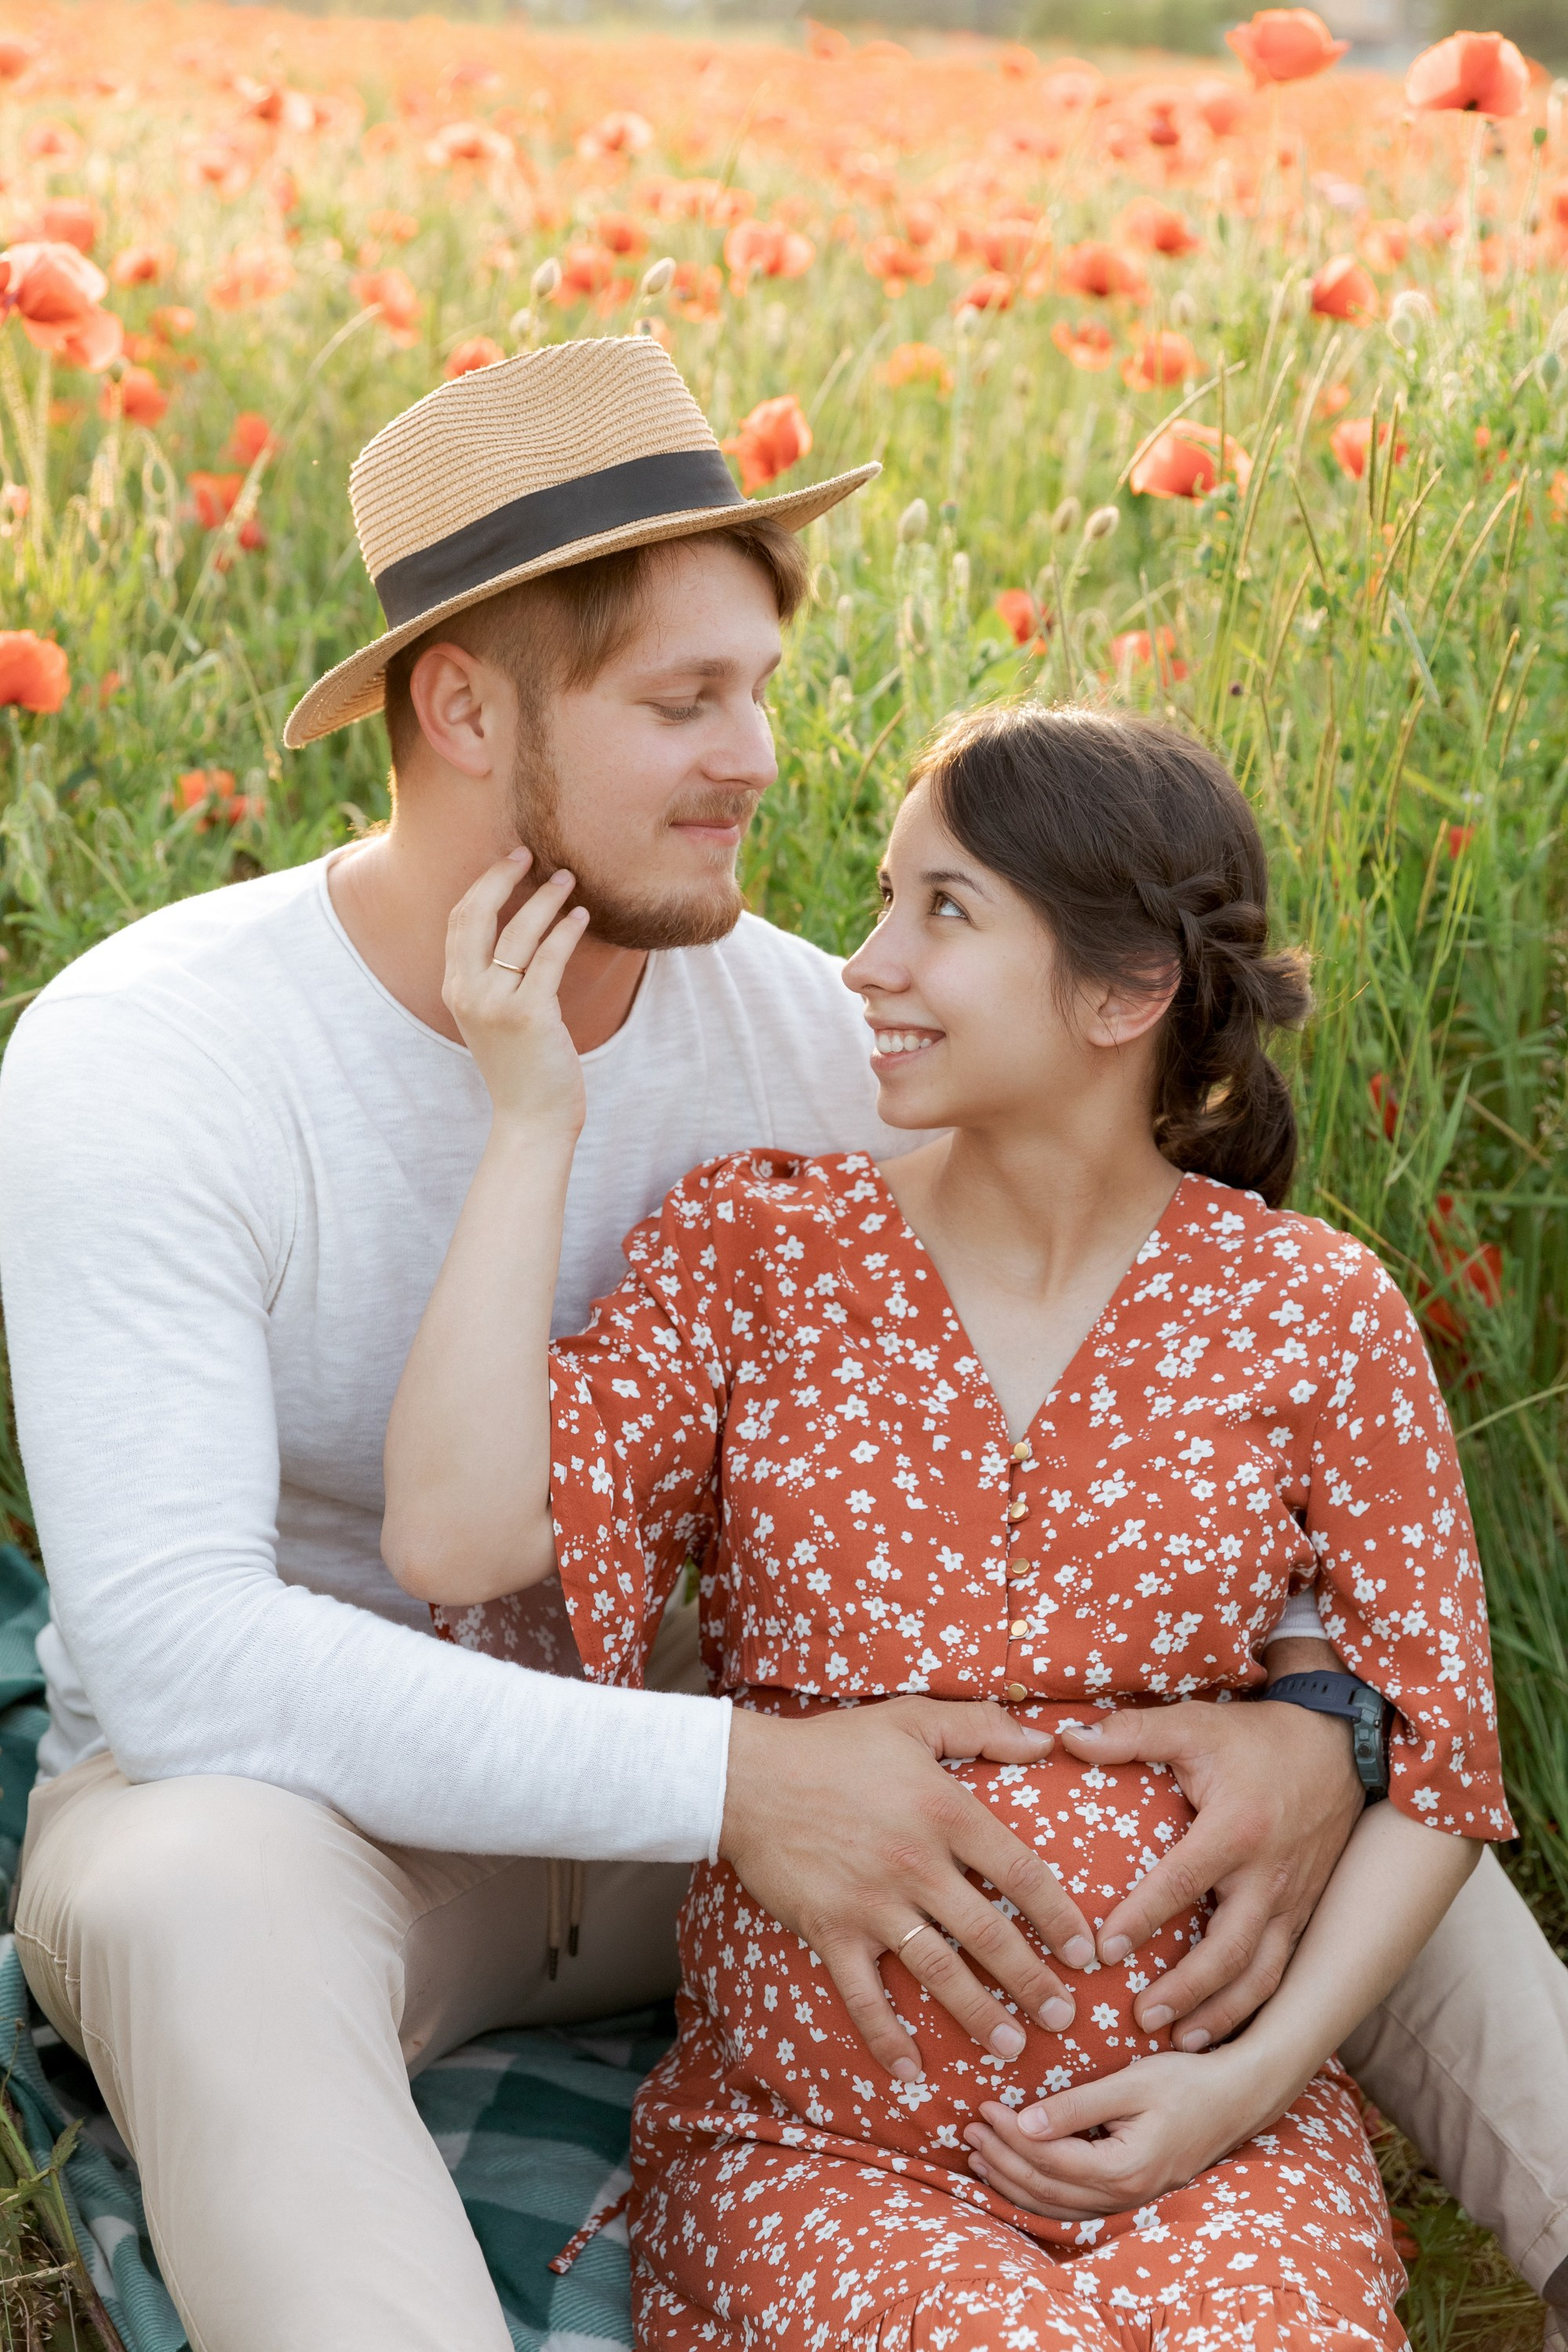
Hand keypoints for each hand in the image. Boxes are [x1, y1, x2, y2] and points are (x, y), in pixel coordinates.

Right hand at [443, 850, 589, 1132]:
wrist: (531, 1119)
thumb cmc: (522, 1067)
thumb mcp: (495, 1017)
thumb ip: (495, 978)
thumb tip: (523, 930)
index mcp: (455, 988)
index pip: (460, 919)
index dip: (484, 883)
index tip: (511, 860)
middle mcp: (467, 992)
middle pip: (477, 914)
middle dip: (503, 876)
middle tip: (533, 854)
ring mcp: (494, 1003)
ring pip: (518, 932)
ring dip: (545, 899)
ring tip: (569, 880)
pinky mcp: (528, 1014)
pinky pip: (549, 958)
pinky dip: (566, 931)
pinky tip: (581, 917)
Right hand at [721, 1699, 1097, 2080]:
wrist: (748, 1777)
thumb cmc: (834, 1746)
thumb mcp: (912, 1718)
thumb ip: (982, 1725)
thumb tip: (1044, 1740)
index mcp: (945, 1811)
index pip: (1021, 1873)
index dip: (1060, 1917)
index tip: (1086, 1951)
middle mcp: (916, 1864)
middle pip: (990, 1936)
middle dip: (1032, 1983)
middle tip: (1064, 2018)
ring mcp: (872, 1904)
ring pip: (939, 1972)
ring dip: (979, 2016)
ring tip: (1011, 2048)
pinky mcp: (830, 1931)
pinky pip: (863, 1995)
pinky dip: (886, 2037)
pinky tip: (911, 2071)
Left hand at [963, 2046, 1272, 2219]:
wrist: (1236, 2099)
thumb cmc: (1186, 2083)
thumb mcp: (1131, 2084)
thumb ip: (1076, 2106)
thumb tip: (1024, 2123)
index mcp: (1124, 2168)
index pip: (1049, 2158)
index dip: (1010, 2136)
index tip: (983, 2108)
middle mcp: (1123, 2195)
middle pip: (1046, 2187)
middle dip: (1002, 2160)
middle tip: (968, 2131)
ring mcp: (1127, 2201)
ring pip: (1056, 2205)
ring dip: (1014, 2182)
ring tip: (979, 2158)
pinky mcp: (1129, 2195)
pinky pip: (1073, 2206)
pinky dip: (1039, 2193)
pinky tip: (1017, 2177)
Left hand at [1053, 1696, 1361, 2048]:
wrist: (1338, 1746)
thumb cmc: (1255, 1738)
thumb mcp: (1193, 1723)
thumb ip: (1131, 1733)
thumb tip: (1067, 1739)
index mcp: (1238, 1829)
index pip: (1183, 1882)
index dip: (1142, 1918)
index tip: (1102, 1952)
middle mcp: (1269, 1875)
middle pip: (1229, 1949)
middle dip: (1186, 1990)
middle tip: (1140, 2018)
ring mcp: (1293, 1901)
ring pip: (1261, 1974)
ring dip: (1222, 2013)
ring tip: (1180, 2041)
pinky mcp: (1304, 1913)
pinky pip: (1281, 1971)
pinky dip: (1252, 2007)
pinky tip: (1222, 2029)